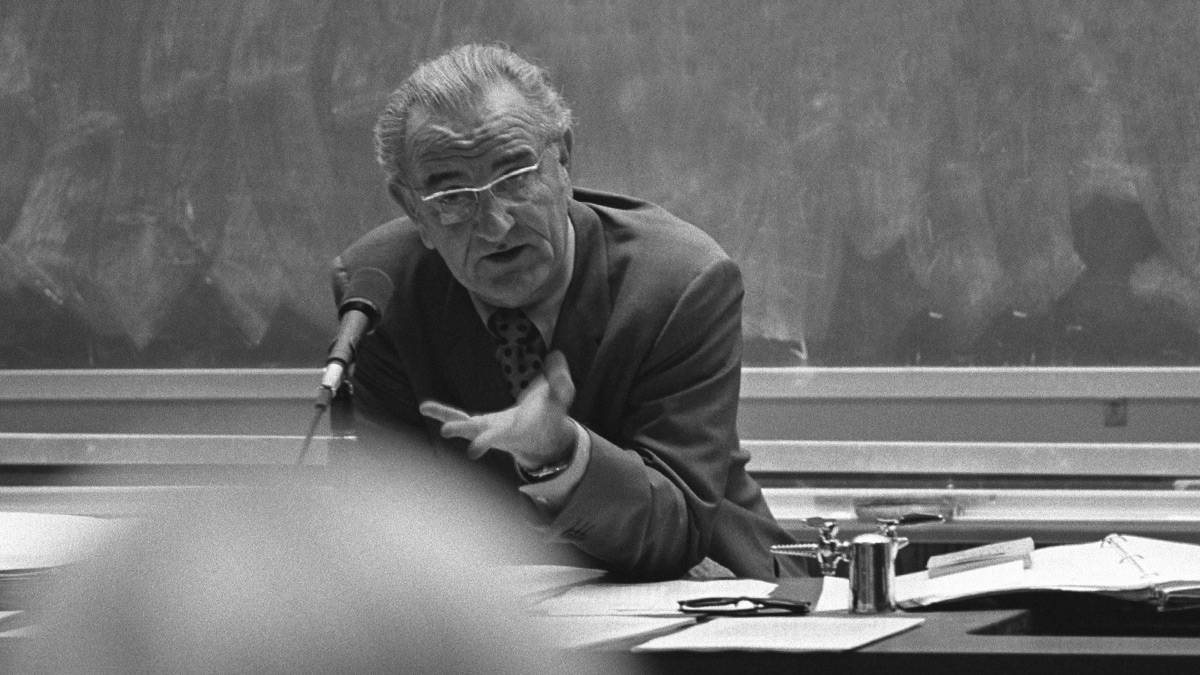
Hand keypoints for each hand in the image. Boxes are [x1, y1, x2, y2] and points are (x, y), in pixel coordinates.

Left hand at [419, 351, 576, 469]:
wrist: (540, 438)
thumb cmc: (550, 417)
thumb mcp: (560, 399)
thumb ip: (561, 381)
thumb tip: (556, 355)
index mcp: (518, 431)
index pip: (502, 436)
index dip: (488, 440)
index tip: (472, 451)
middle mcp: (499, 434)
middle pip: (481, 434)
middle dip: (460, 432)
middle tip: (446, 431)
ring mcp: (487, 430)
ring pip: (465, 424)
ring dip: (447, 417)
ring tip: (424, 407)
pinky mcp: (479, 424)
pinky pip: (459, 417)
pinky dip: (443, 412)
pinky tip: (424, 407)